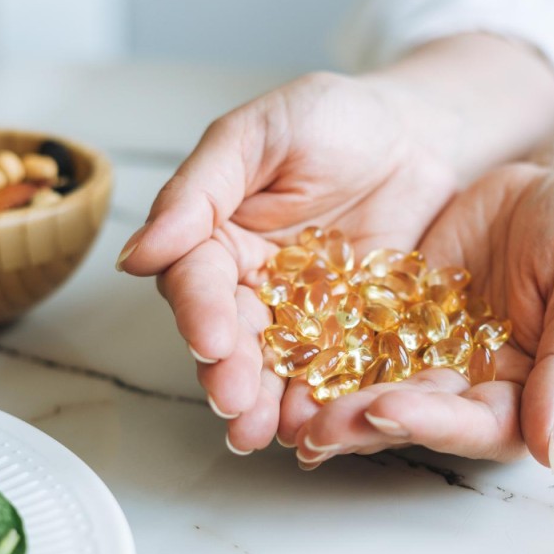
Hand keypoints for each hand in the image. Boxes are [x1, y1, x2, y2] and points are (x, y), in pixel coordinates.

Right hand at [118, 71, 459, 450]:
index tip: (211, 339)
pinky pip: (338, 369)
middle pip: (233, 336)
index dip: (201, 311)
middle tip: (234, 403)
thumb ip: (200, 190)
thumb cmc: (333, 119)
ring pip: (278, 365)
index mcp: (218, 237)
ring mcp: (305, 313)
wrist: (417, 134)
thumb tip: (137, 254)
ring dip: (270, 402)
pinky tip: (323, 425)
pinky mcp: (354, 331)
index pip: (197, 281)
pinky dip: (328, 398)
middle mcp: (254, 283)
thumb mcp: (259, 134)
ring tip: (269, 433)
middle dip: (229, 372)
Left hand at [293, 163, 553, 468]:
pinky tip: (283, 352)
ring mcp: (427, 353)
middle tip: (314, 426)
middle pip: (414, 415)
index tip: (387, 410)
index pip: (477, 426)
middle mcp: (468, 387)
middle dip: (363, 422)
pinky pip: (355, 335)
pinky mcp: (395, 316)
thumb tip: (553, 447)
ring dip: (331, 401)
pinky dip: (321, 347)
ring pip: (374, 385)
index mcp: (525, 397)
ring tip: (284, 408)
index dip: (431, 423)